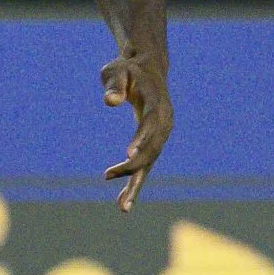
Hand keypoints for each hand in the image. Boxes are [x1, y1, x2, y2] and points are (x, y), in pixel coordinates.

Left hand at [100, 51, 171, 209]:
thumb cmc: (128, 69)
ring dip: (136, 185)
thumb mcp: (117, 70)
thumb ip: (114, 84)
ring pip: (150, 163)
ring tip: (122, 207)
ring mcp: (162, 134)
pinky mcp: (155, 142)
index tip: (128, 155)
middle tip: (108, 175)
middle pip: (152, 149)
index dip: (141, 140)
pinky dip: (135, 182)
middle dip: (134, 167)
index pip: (151, 124)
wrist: (148, 68)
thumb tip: (110, 101)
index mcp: (158, 104)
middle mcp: (165, 122)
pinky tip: (123, 201)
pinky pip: (146, 165)